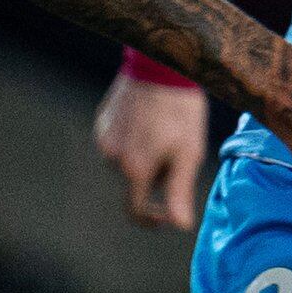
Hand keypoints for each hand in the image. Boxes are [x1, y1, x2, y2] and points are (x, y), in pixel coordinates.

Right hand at [95, 71, 211, 229]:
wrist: (161, 66)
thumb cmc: (180, 111)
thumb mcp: (189, 153)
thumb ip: (180, 192)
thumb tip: (180, 225)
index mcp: (134, 169)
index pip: (136, 210)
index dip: (152, 218)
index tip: (166, 216)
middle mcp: (112, 158)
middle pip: (135, 182)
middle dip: (156, 175)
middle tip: (177, 149)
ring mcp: (105, 138)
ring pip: (127, 162)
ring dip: (145, 157)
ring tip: (165, 130)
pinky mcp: (102, 122)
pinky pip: (120, 142)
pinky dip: (135, 140)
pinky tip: (150, 121)